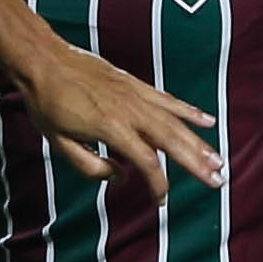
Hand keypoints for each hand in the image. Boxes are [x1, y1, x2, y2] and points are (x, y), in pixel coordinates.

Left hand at [14, 42, 221, 199]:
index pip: (146, 162)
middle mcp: (130, 111)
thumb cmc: (47, 103)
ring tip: (219, 160)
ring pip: (175, 122)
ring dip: (199, 142)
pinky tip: (208, 121)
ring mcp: (135, 95)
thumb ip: (90, 166)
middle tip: (218, 181)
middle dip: (196, 164)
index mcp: (111, 128)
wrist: (44, 61)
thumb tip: (120, 178)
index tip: (161, 201)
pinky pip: (168, 99)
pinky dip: (189, 111)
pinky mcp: (135, 84)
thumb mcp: (59, 143)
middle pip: (172, 141)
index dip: (157, 184)